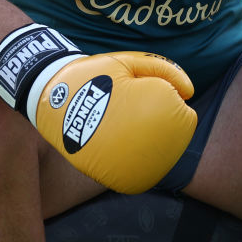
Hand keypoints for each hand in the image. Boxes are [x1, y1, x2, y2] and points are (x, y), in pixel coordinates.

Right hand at [32, 51, 196, 192]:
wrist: (51, 96)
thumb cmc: (95, 75)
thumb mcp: (130, 62)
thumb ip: (166, 71)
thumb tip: (190, 92)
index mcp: (157, 105)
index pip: (184, 118)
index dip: (168, 103)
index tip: (142, 95)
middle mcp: (150, 137)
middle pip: (176, 142)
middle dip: (161, 127)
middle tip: (130, 113)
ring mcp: (133, 161)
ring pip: (160, 162)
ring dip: (151, 148)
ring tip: (123, 129)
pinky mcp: (114, 177)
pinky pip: (139, 178)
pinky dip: (136, 166)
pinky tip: (121, 149)